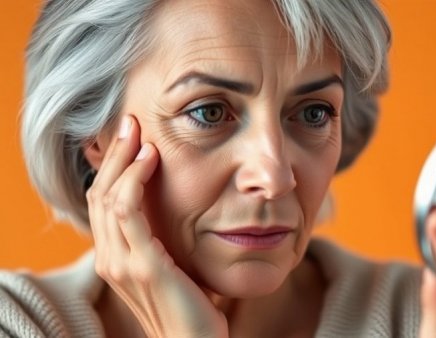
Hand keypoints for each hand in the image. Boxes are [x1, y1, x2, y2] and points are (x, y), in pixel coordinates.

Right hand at [87, 115, 227, 337]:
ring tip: (140, 133)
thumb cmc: (190, 306)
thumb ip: (161, 242)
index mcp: (114, 258)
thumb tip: (172, 213)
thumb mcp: (171, 267)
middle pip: (99, 193)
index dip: (112, 168)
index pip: (102, 203)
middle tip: (129, 123)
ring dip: (123, 159)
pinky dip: (135, 180)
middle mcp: (110, 259)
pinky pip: (128, 211)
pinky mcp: (143, 266)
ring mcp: (122, 264)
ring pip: (109, 196)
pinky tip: (150, 160)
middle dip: (113, 154)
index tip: (129, 139)